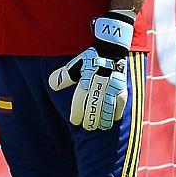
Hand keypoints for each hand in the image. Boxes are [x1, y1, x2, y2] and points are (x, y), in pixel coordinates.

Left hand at [48, 13, 134, 131]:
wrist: (111, 49)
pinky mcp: (123, 88)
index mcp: (87, 79)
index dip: (77, 113)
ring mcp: (113, 87)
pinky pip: (121, 104)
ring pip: (108, 108)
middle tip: (86, 126)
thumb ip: (64, 76)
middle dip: (90, 119)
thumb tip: (52, 85)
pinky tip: (113, 120)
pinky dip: (116, 113)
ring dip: (103, 119)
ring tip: (99, 126)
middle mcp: (101, 84)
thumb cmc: (90, 59)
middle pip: (94, 107)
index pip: (80, 100)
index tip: (75, 121)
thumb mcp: (75, 65)